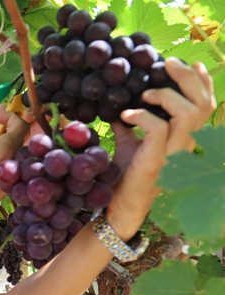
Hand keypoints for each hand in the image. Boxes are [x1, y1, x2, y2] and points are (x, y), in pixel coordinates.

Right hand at [0, 99, 28, 216]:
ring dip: (2, 140)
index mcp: (6, 150)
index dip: (10, 115)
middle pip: (20, 137)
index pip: (22, 125)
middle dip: (5, 126)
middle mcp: (15, 162)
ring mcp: (14, 174)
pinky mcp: (10, 183)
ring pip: (15, 150)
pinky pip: (12, 162)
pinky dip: (2, 154)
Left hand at [107, 58, 215, 239]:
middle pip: (203, 103)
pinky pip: (159, 128)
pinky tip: (125, 115)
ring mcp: (175, 152)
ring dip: (166, 94)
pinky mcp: (158, 159)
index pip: (206, 104)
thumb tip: (117, 101)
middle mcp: (187, 143)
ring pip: (190, 112)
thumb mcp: (130, 142)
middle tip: (168, 62)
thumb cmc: (127, 173)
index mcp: (186, 136)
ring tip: (144, 93)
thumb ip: (131, 122)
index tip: (190, 62)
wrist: (119, 204)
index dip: (203, 81)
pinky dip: (141, 115)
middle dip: (188, 76)